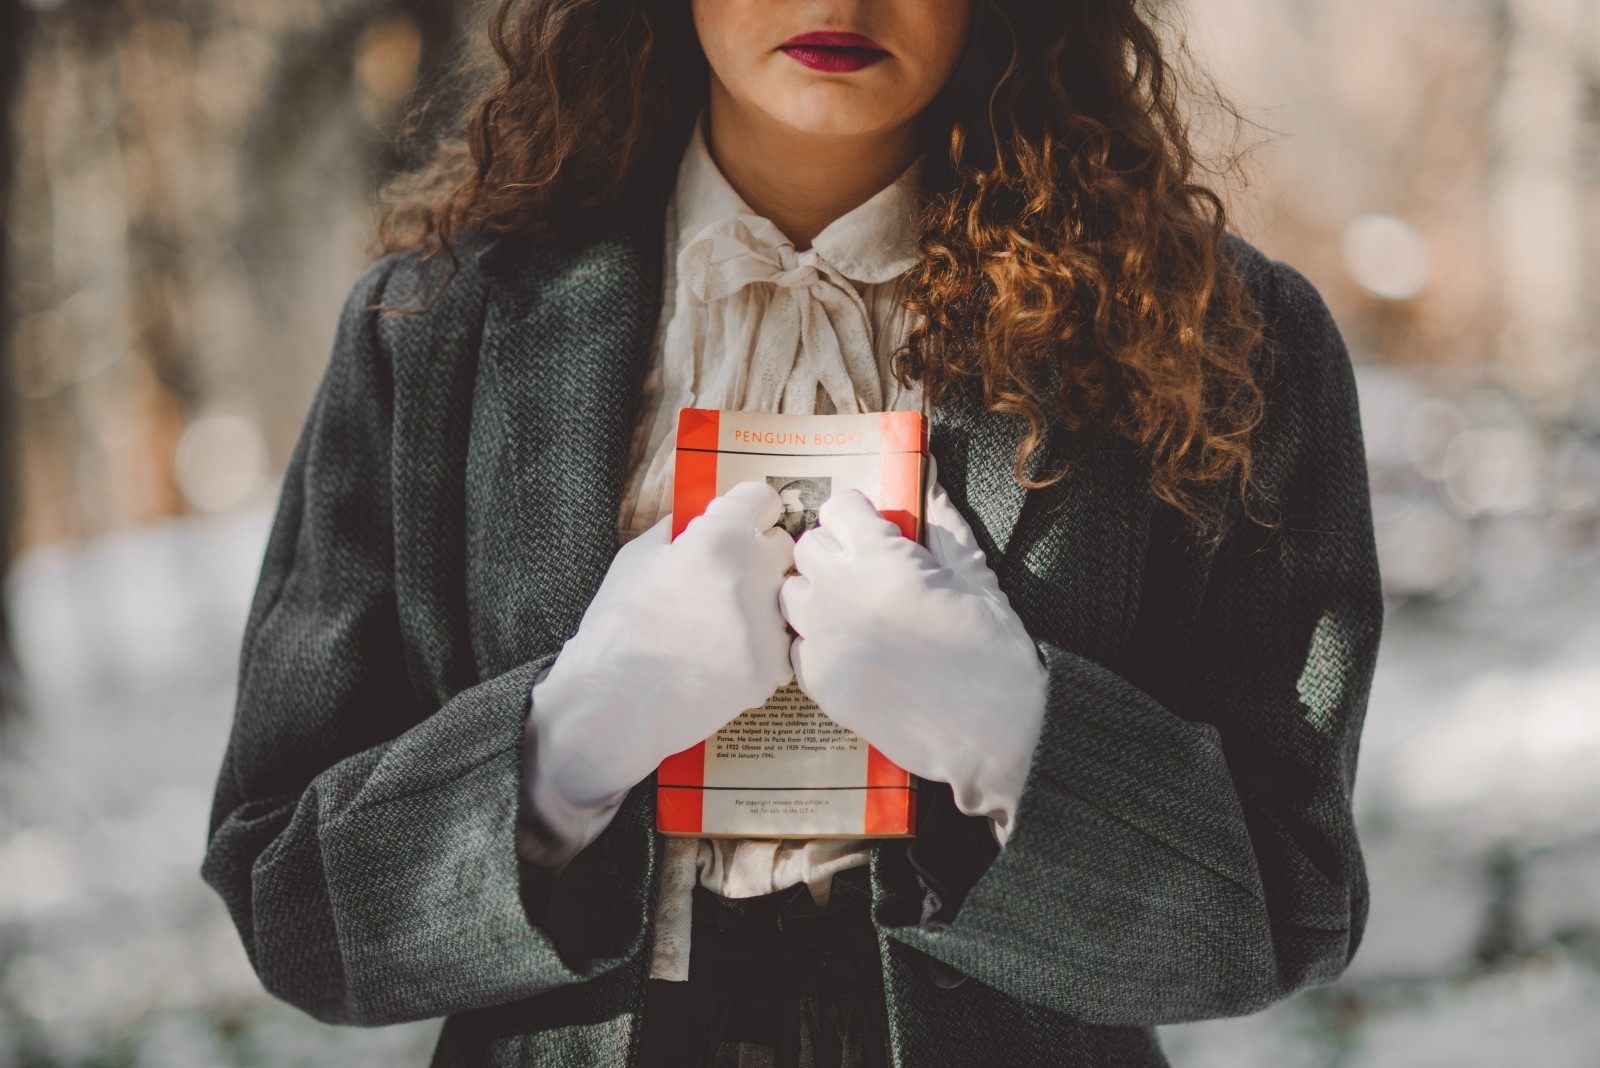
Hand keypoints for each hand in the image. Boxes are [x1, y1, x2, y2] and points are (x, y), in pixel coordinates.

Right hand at [529, 481, 794, 826]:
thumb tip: (695, 516)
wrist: (615, 701)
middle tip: (730, 576)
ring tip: (724, 625)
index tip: (741, 522)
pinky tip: (729, 656)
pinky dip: (763, 648)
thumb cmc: (618, 628)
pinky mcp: (772, 667)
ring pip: (786, 596)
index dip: (747, 511)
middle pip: (782, 545)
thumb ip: (675, 530)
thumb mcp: (636, 558)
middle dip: (759, 554)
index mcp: (718, 539)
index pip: (761, 499)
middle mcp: (752, 575)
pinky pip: (784, 643)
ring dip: (763, 603)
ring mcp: (766, 624)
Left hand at [779, 470, 1047, 840]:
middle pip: (807, 546)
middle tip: (864, 567)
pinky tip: (851, 647)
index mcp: (881, 558)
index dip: (858, 515)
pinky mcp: (821, 682)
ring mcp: (825, 639)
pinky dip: (816, 640)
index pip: (837, 508)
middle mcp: (840, 592)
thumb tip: (928, 482)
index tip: (874, 528)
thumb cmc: (992, 653)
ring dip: (816, 592)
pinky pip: (797, 645)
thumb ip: (942, 525)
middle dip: (833, 549)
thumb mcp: (975, 578)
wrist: (991, 735)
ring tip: (852, 607)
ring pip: (792, 594)